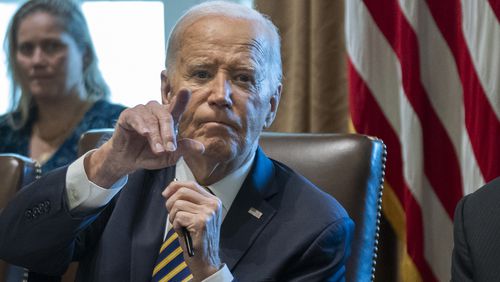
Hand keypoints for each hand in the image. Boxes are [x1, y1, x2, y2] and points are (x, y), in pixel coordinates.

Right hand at [86, 89, 204, 186]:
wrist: (129, 161)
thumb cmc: (151, 155)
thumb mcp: (170, 155)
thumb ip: (184, 149)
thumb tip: (202, 148)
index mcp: (168, 117)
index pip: (177, 106)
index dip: (181, 99)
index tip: (186, 91)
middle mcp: (156, 111)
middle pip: (166, 116)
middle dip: (168, 134)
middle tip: (170, 149)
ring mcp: (142, 111)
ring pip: (152, 120)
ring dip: (155, 136)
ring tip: (158, 151)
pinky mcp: (127, 115)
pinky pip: (135, 117)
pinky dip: (141, 126)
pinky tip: (144, 133)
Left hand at [163, 181, 222, 280]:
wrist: (206, 259)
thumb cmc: (198, 237)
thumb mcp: (196, 214)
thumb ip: (189, 201)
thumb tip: (170, 189)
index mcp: (213, 200)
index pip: (192, 184)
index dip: (175, 186)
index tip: (166, 193)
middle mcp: (213, 204)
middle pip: (183, 191)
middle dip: (170, 202)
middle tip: (171, 214)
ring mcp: (208, 213)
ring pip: (178, 204)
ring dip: (173, 216)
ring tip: (179, 226)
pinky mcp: (201, 222)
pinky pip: (178, 216)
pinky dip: (175, 225)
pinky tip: (182, 232)